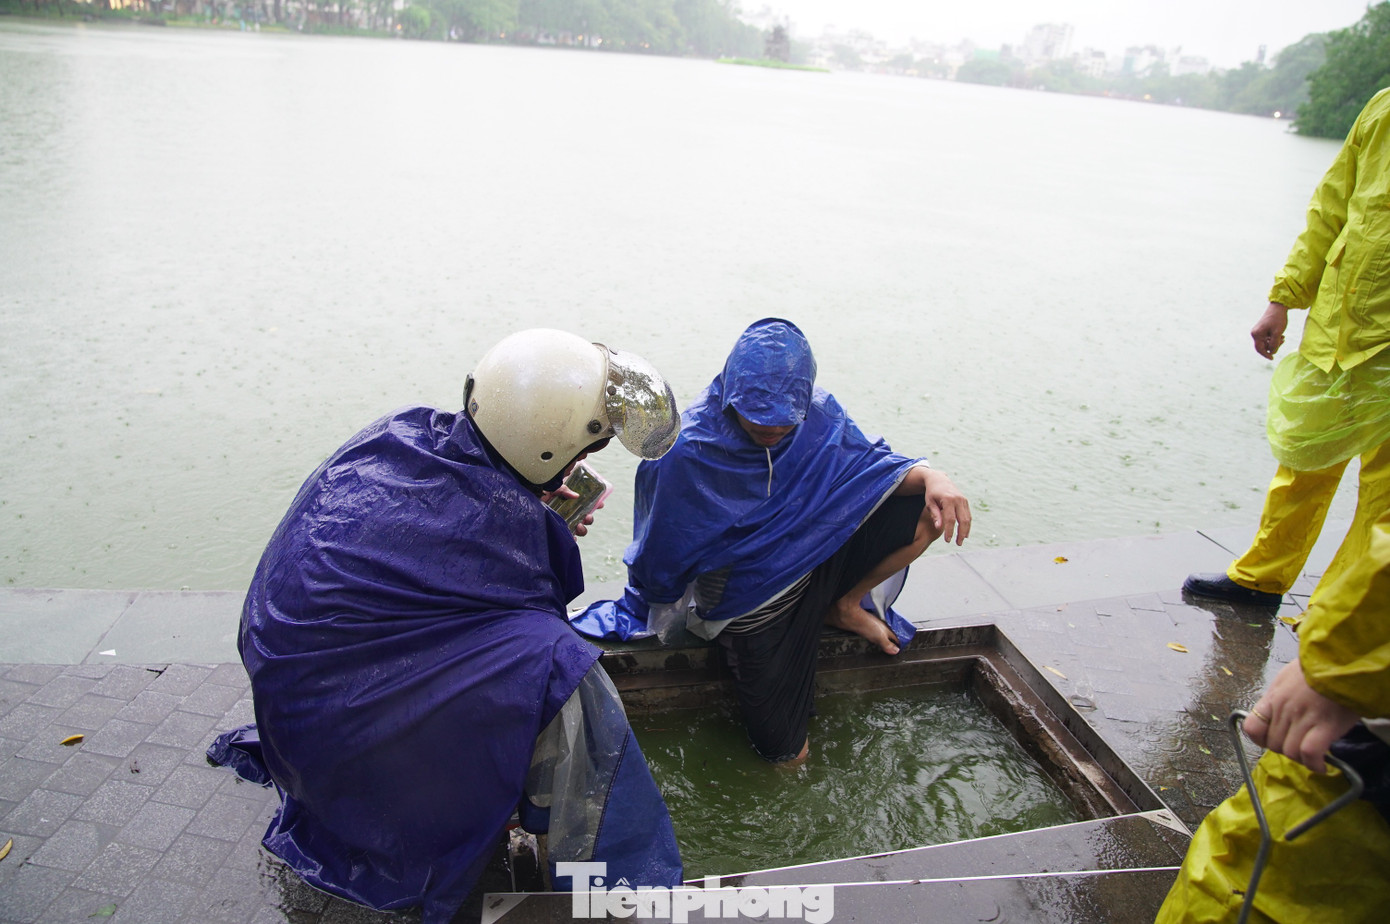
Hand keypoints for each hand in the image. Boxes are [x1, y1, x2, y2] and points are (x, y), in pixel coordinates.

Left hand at [537, 486, 603, 536]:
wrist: (525, 498)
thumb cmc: (537, 491)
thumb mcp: (552, 486)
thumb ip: (564, 489)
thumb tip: (576, 495)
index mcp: (569, 501)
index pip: (586, 503)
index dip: (595, 504)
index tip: (600, 504)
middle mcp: (568, 512)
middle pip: (584, 518)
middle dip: (590, 519)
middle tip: (588, 517)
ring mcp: (563, 521)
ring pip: (579, 529)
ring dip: (583, 529)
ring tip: (579, 526)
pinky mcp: (556, 529)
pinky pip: (567, 537)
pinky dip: (572, 539)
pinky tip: (573, 537)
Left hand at [921, 468, 970, 545]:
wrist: (938, 479)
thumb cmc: (931, 493)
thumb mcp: (929, 503)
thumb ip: (935, 515)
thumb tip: (939, 527)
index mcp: (948, 500)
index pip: (950, 519)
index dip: (949, 531)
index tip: (947, 540)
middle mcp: (958, 499)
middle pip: (962, 520)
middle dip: (961, 533)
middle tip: (958, 544)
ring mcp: (963, 500)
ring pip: (968, 518)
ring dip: (966, 530)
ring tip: (961, 540)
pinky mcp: (965, 501)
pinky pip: (968, 515)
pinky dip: (967, 524)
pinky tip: (964, 532)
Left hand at [1243, 659, 1359, 773]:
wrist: (1343, 662)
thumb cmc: (1318, 668)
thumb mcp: (1288, 677)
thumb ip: (1279, 696)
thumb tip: (1276, 712)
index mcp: (1273, 697)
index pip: (1252, 727)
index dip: (1260, 740)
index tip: (1271, 742)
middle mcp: (1285, 709)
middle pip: (1274, 744)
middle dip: (1285, 750)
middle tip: (1300, 748)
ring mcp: (1304, 718)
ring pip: (1290, 751)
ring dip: (1301, 759)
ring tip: (1312, 756)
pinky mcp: (1325, 725)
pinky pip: (1310, 753)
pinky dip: (1314, 764)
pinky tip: (1322, 765)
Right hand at [1251, 302, 1289, 359]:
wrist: (1278, 307)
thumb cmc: (1278, 319)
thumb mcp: (1277, 333)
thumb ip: (1274, 344)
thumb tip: (1272, 352)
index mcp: (1256, 334)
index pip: (1260, 349)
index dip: (1266, 354)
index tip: (1272, 358)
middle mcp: (1255, 333)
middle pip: (1263, 346)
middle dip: (1273, 346)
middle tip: (1282, 341)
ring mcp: (1258, 331)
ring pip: (1265, 342)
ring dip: (1274, 342)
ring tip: (1283, 337)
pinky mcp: (1262, 329)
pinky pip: (1266, 338)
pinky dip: (1273, 338)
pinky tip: (1280, 335)